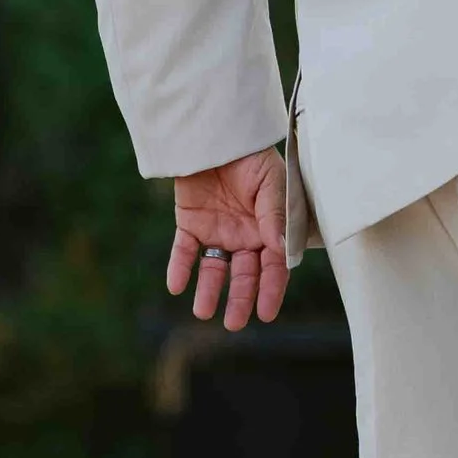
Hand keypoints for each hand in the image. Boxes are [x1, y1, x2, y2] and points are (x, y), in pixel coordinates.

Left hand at [168, 148, 288, 332]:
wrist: (217, 133)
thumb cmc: (253, 156)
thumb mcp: (271, 183)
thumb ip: (275, 215)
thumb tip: (281, 249)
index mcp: (270, 229)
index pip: (274, 266)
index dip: (272, 289)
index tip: (267, 313)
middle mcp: (245, 236)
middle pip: (244, 274)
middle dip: (241, 299)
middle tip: (234, 323)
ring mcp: (217, 231)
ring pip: (214, 269)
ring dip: (209, 290)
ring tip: (202, 311)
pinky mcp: (190, 224)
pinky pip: (184, 251)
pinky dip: (180, 268)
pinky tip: (176, 285)